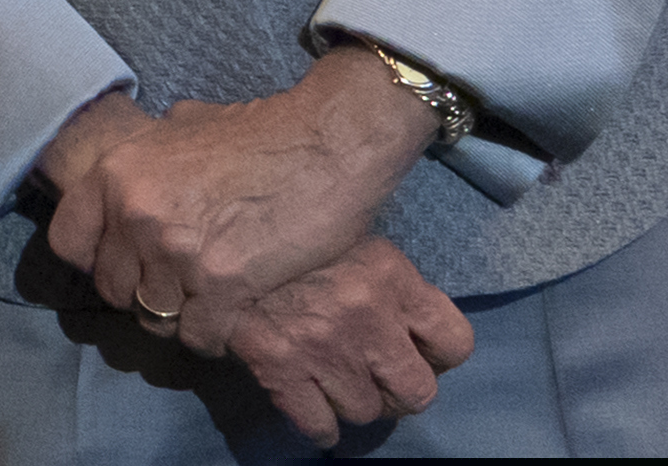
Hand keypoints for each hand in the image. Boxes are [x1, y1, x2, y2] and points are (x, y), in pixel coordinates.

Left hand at [51, 50, 431, 352]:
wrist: (328, 141)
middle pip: (112, 289)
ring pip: (154, 317)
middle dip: (142, 292)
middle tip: (176, 288)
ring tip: (207, 304)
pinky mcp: (221, 284)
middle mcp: (134, 213)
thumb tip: (143, 165)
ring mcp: (175, 251)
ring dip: (181, 316)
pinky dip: (214, 335)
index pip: (67, 242)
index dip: (95, 260)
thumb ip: (153, 158)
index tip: (123, 264)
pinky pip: (199, 335)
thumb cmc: (263, 131)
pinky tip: (232, 316)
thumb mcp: (185, 127)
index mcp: (117, 173)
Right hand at [220, 236, 471, 447]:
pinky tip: (308, 401)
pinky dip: (318, 425)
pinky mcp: (278, 370)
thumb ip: (389, 285)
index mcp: (389, 273)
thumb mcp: (353, 242)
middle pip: (417, 393)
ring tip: (329, 377)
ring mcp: (322, 346)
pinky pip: (321, 428)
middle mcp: (364, 312)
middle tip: (372, 375)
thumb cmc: (292, 243)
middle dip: (396, 391)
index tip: (411, 349)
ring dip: (351, 401)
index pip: (455, 342)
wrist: (212, 239)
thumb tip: (414, 334)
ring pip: (366, 412)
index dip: (434, 353)